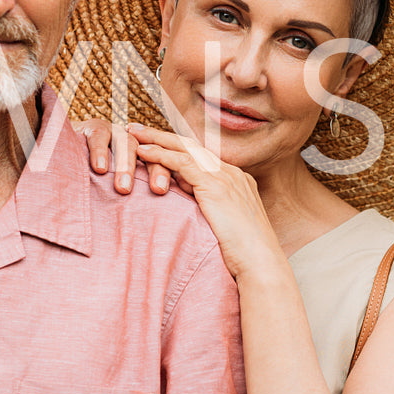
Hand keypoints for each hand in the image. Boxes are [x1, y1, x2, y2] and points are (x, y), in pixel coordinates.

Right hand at [73, 118, 172, 194]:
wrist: (63, 154)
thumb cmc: (96, 180)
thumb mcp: (119, 186)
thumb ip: (139, 197)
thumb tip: (159, 227)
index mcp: (145, 153)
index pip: (163, 161)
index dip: (168, 174)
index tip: (169, 194)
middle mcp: (132, 140)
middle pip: (150, 152)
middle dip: (155, 169)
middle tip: (158, 190)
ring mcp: (113, 131)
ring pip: (126, 143)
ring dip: (127, 165)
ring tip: (124, 188)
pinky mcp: (92, 127)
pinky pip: (99, 136)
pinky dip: (100, 151)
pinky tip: (100, 168)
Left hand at [126, 123, 287, 281]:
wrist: (262, 264)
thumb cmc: (243, 256)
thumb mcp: (223, 226)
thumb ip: (206, 210)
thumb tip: (184, 203)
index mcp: (235, 180)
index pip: (200, 157)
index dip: (175, 148)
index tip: (153, 144)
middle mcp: (232, 173)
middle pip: (191, 146)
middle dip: (162, 135)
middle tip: (136, 129)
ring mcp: (225, 177)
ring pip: (184, 149)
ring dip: (155, 139)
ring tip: (131, 134)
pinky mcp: (215, 186)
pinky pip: (182, 163)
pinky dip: (160, 154)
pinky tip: (141, 151)